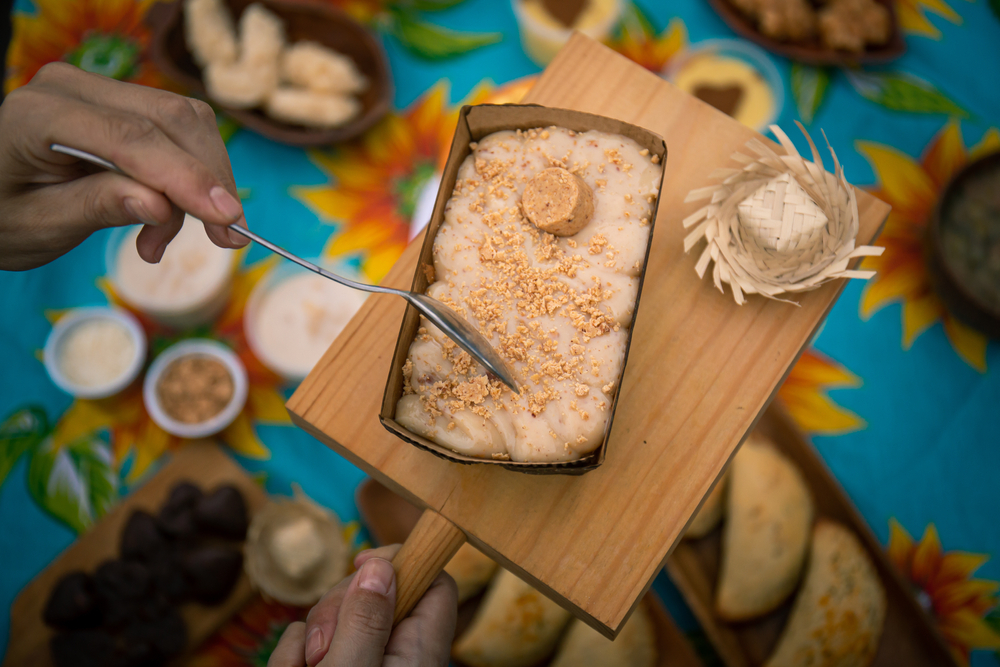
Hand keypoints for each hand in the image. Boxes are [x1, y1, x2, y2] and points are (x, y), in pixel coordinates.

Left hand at [0, 62, 248, 270]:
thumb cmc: (4, 214)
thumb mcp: (39, 225)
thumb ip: (96, 208)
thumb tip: (159, 205)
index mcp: (38, 114)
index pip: (130, 137)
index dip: (186, 176)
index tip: (227, 217)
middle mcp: (72, 87)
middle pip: (170, 120)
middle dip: (208, 180)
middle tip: (227, 238)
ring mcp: (100, 89)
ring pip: (184, 121)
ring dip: (201, 182)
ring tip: (163, 240)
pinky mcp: (122, 103)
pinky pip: (177, 130)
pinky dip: (190, 176)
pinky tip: (166, 216)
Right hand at [268, 545, 457, 666]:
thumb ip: (366, 620)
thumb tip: (378, 566)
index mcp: (420, 649)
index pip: (433, 581)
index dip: (402, 560)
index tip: (361, 561)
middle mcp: (395, 653)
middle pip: (374, 591)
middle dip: (337, 605)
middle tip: (322, 646)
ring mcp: (361, 660)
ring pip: (333, 619)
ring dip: (307, 639)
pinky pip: (305, 645)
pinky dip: (292, 659)